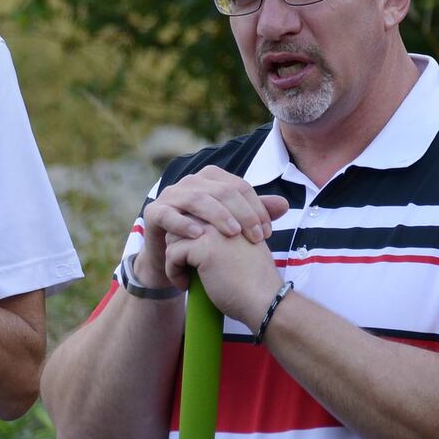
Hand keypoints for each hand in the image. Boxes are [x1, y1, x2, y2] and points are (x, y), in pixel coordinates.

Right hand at [135, 166, 288, 290]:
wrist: (172, 258)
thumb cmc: (205, 239)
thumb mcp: (232, 227)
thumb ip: (253, 214)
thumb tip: (285, 205)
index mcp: (211, 179)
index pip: (240, 187)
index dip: (256, 208)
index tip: (266, 233)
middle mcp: (191, 182)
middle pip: (222, 191)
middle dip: (242, 213)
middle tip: (255, 237)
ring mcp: (170, 195)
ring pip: (197, 199)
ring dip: (217, 216)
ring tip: (232, 233)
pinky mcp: (154, 212)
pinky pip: (168, 214)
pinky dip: (183, 223)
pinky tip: (197, 235)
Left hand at [162, 227, 283, 328]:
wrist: (266, 301)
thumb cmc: (255, 282)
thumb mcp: (246, 248)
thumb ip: (229, 236)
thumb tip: (199, 240)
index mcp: (234, 215)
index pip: (198, 216)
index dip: (191, 236)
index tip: (195, 259)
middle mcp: (224, 217)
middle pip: (183, 222)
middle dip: (180, 245)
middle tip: (186, 268)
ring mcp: (213, 231)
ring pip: (174, 235)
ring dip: (175, 258)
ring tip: (186, 276)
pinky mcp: (203, 247)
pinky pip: (173, 253)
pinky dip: (173, 271)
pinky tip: (185, 284)